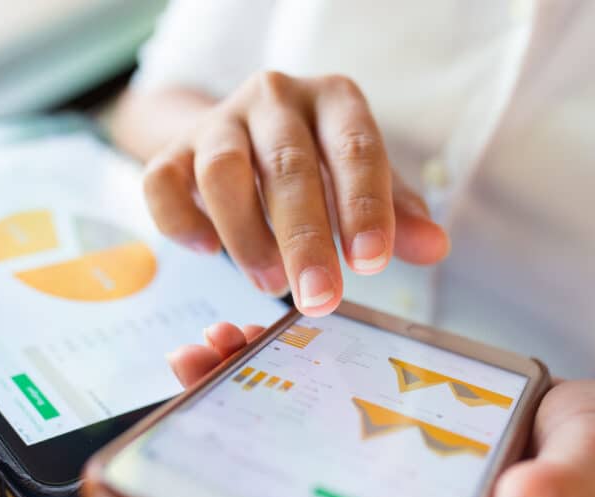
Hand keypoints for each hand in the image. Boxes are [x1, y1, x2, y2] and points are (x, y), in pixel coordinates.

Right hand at [142, 71, 450, 315]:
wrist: (242, 137)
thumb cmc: (316, 164)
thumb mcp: (362, 181)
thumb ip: (396, 212)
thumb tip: (434, 247)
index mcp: (332, 100)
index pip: (354, 147)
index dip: (364, 205)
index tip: (371, 263)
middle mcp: (274, 99)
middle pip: (287, 165)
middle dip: (305, 238)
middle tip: (321, 298)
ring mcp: (218, 122)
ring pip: (222, 170)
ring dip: (246, 234)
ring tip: (269, 285)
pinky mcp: (173, 150)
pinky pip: (160, 180)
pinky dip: (179, 219)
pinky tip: (205, 250)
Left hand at [168, 323, 594, 496]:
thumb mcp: (588, 471)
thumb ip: (555, 493)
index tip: (215, 460)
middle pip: (295, 475)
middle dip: (235, 426)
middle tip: (197, 371)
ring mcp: (383, 460)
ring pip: (300, 431)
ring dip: (251, 387)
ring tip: (216, 342)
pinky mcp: (386, 418)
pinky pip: (325, 395)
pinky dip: (293, 364)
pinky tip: (266, 332)